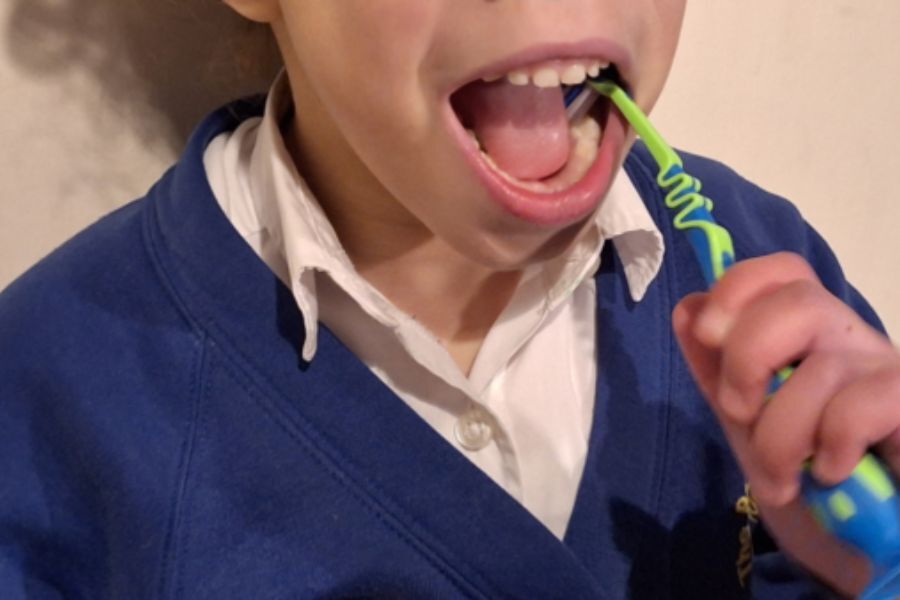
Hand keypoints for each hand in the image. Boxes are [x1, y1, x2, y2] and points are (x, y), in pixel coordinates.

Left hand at [672, 252, 899, 595]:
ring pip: (821, 369)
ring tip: (780, 479)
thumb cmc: (803, 466)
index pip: (780, 272)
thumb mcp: (747, 416)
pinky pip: (857, 409)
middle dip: (748, 359)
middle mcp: (851, 337)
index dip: (737, 288)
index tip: (708, 333)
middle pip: (800, 299)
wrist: (860, 534)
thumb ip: (716, 366)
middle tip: (739, 413)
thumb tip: (687, 309)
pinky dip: (828, 448)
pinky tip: (829, 473)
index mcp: (807, 330)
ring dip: (780, 436)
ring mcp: (887, 369)